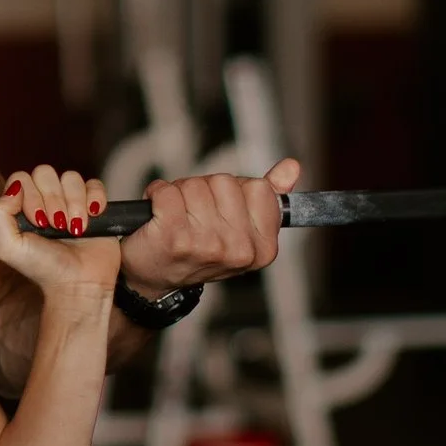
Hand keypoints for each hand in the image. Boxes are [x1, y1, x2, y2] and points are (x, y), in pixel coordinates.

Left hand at [0, 166, 120, 299]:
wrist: (77, 283)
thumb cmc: (42, 267)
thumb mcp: (7, 247)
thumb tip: (13, 188)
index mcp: (22, 206)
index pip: (21, 178)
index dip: (30, 196)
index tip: (37, 222)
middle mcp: (45, 199)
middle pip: (46, 173)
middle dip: (53, 200)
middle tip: (56, 226)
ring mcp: (70, 200)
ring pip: (71, 178)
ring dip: (74, 204)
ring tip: (74, 229)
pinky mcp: (93, 205)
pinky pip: (94, 184)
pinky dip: (94, 200)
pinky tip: (92, 219)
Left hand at [119, 158, 301, 299]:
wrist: (153, 278)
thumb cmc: (195, 250)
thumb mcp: (240, 229)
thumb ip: (268, 197)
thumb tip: (292, 167)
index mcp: (263, 248)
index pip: (259, 188)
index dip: (235, 192)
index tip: (221, 211)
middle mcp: (238, 250)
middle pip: (225, 182)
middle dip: (205, 190)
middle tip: (193, 214)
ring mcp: (206, 245)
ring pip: (195, 185)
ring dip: (180, 193)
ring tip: (176, 216)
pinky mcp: (173, 238)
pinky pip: (167, 191)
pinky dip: (157, 194)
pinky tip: (157, 213)